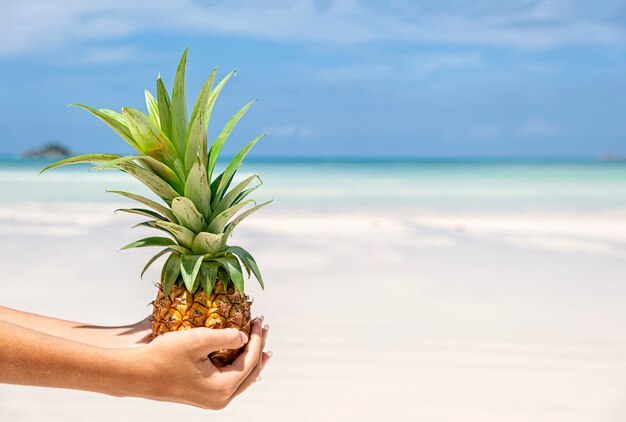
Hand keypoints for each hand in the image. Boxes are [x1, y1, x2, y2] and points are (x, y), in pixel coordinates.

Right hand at [130, 317, 270, 408]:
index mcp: (222, 388)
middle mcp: (220, 399)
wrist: (137, 373)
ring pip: (242, 378)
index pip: (250, 360)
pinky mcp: (205, 396)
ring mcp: (213, 400)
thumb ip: (226, 337)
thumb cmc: (164, 355)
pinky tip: (241, 355)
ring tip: (260, 341)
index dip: (257, 338)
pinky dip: (239, 365)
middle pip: (251, 372)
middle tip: (263, 327)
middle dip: (259, 348)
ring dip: (251, 357)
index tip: (258, 320)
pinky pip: (231, 381)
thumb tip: (244, 337)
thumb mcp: (197, 340)